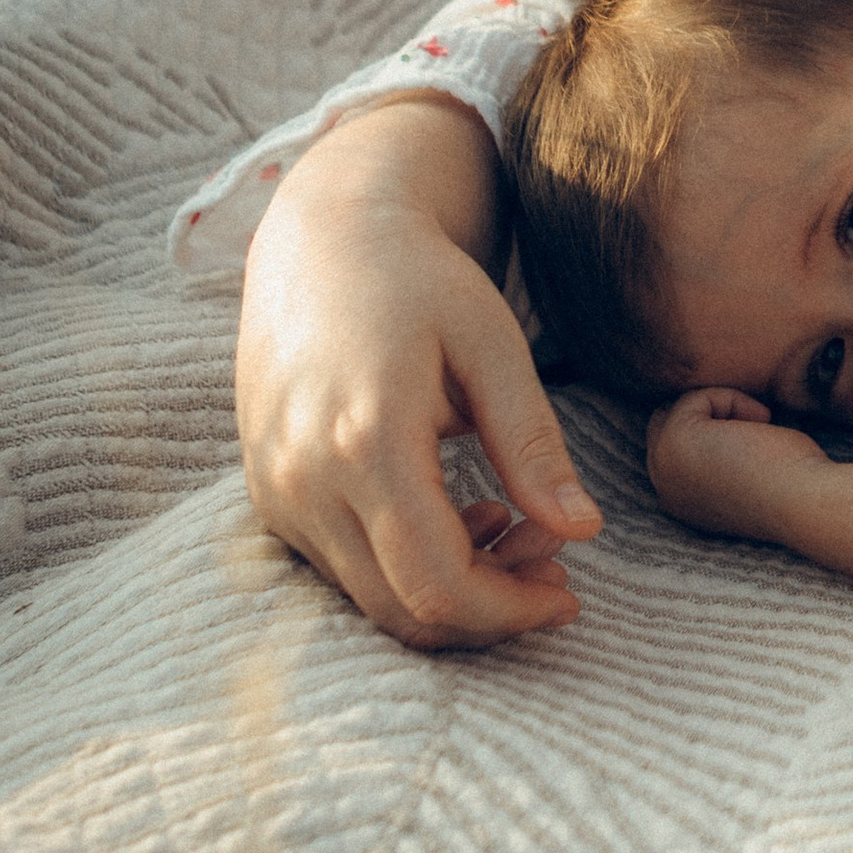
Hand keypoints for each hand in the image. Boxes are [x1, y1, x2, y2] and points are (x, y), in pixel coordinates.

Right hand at [235, 99, 598, 648]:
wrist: (323, 242)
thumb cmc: (422, 283)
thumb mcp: (492, 346)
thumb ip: (533, 443)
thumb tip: (584, 529)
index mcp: (366, 440)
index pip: (438, 584)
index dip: (509, 610)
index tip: (569, 595)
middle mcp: (304, 480)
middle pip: (403, 610)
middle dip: (489, 608)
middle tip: (552, 563)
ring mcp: (277, 493)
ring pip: (371, 598)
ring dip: (452, 589)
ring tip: (514, 525)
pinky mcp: (269, 496)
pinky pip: (342, 569)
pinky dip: (407, 566)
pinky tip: (459, 513)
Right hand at [647, 386, 786, 531]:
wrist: (803, 500)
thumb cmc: (794, 484)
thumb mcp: (748, 470)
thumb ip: (723, 454)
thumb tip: (721, 423)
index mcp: (683, 504)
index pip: (679, 447)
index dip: (714, 428)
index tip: (754, 441)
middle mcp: (665, 491)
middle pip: (666, 423)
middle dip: (707, 413)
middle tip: (753, 424)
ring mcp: (662, 468)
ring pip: (680, 408)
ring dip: (721, 406)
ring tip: (760, 425)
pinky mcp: (673, 442)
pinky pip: (694, 398)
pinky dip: (732, 399)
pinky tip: (761, 423)